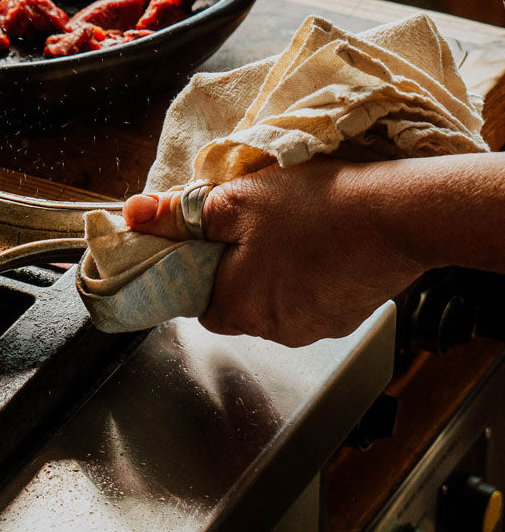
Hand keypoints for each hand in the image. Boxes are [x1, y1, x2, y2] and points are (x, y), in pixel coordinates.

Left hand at [122, 161, 425, 346]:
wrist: (397, 214)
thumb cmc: (313, 208)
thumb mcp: (232, 201)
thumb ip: (178, 215)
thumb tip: (135, 216)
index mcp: (239, 309)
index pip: (196, 302)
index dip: (195, 270)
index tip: (201, 243)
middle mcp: (276, 330)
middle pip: (236, 300)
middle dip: (236, 264)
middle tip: (248, 223)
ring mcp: (317, 327)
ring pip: (276, 297)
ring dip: (275, 267)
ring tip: (289, 227)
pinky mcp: (349, 314)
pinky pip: (313, 295)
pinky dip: (310, 271)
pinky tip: (319, 238)